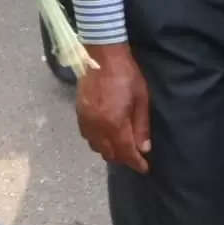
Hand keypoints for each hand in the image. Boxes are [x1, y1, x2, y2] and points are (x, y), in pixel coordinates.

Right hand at [73, 44, 150, 171]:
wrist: (102, 56)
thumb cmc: (127, 76)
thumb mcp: (141, 100)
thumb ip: (141, 126)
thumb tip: (144, 148)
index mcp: (114, 123)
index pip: (126, 152)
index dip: (136, 163)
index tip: (144, 168)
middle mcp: (97, 126)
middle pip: (109, 153)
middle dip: (123, 158)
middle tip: (134, 155)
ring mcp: (85, 120)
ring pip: (95, 147)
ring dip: (108, 150)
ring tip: (120, 146)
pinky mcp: (79, 112)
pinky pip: (86, 135)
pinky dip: (96, 140)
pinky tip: (104, 135)